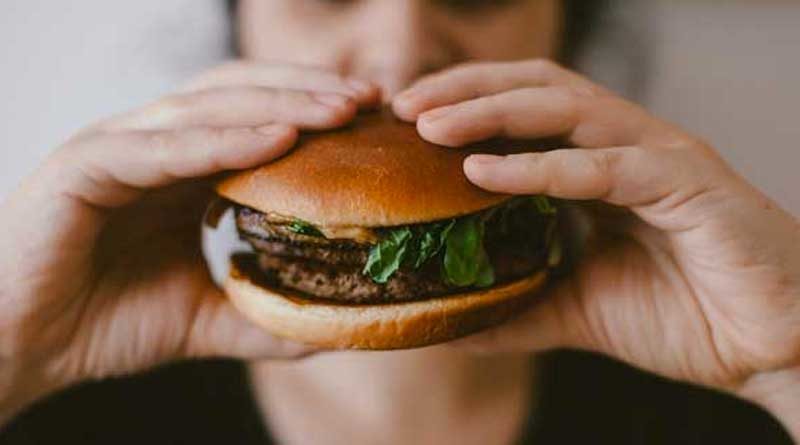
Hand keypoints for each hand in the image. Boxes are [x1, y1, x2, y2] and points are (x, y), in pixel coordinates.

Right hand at [0, 61, 379, 421]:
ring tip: (341, 110)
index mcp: (180, 168)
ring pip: (208, 108)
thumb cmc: (103, 323)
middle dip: (309, 92)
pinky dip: (223, 140)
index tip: (375, 121)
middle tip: (372, 101)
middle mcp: (152, 145)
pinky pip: (163, 147)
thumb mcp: (205, 319)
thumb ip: (264, 316)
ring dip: (280, 104)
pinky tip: (278, 140)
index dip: (314, 111)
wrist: (18, 348)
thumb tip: (335, 327)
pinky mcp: (84, 167)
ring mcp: (117, 147)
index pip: (256, 117)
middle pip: (241, 95)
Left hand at [393, 60, 799, 431]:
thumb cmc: (686, 317)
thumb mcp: (577, 310)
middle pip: (534, 88)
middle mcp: (625, 146)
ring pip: (564, 108)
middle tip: (401, 107)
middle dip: (464, 89)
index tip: (401, 124)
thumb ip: (517, 307)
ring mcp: (656, 156)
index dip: (461, 106)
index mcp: (599, 165)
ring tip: (429, 125)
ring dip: (490, 111)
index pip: (520, 111)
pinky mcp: (686, 182)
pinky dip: (541, 166)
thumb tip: (450, 323)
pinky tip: (484, 171)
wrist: (771, 348)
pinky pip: (604, 165)